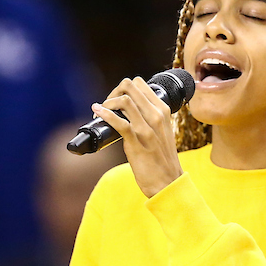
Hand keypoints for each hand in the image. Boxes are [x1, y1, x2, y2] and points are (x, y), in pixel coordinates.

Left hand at [92, 76, 182, 196]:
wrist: (167, 182)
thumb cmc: (161, 159)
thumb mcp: (160, 132)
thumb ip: (149, 119)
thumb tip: (128, 111)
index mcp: (162, 110)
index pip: (140, 84)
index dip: (122, 89)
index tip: (115, 101)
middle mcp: (156, 116)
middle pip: (130, 87)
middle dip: (113, 93)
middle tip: (106, 106)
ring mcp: (147, 128)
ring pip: (125, 100)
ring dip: (107, 103)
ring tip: (100, 112)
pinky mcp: (137, 142)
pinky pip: (119, 122)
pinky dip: (105, 114)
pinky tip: (97, 112)